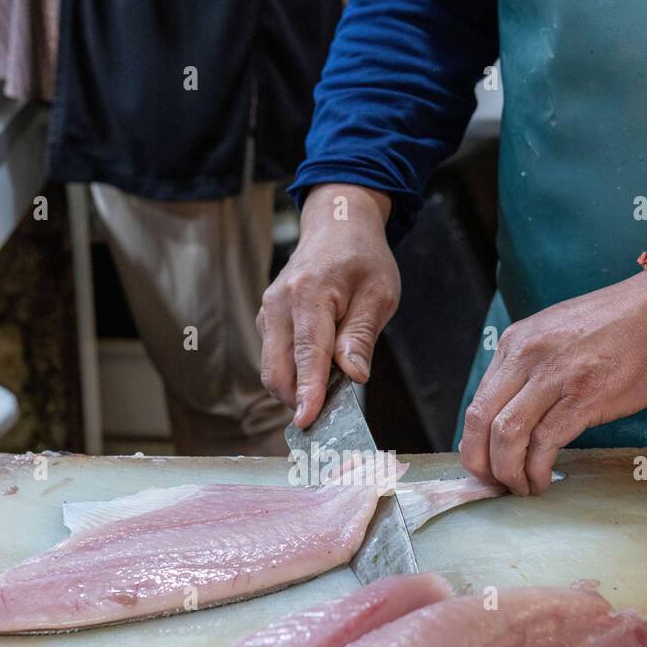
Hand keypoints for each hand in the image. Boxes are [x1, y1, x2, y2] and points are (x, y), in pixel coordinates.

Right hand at [258, 184, 399, 425]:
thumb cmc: (361, 258)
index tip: (306, 420)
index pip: (306, 353)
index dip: (307, 391)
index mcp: (309, 294)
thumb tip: (353, 376)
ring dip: (296, 388)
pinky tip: (319, 369)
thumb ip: (361, 336)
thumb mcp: (379, 294)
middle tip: (330, 413)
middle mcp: (279, 304)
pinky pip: (274, 358)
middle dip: (298, 399)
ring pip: (272, 369)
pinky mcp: (267, 321)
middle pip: (277, 370)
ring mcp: (268, 313)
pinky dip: (293, 373)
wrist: (336, 226)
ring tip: (330, 386)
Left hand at [460, 244, 646, 494]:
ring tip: (520, 489)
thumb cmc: (621, 324)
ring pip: (505, 436)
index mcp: (517, 343)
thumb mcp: (558, 334)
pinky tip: (542, 482)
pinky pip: (544, 443)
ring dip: (506, 472)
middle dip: (480, 464)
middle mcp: (526, 357)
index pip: (477, 403)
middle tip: (494, 486)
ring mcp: (554, 377)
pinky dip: (536, 470)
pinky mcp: (584, 398)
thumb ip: (532, 367)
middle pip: (480, 421)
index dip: (475, 444)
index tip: (485, 466)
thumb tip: (516, 411)